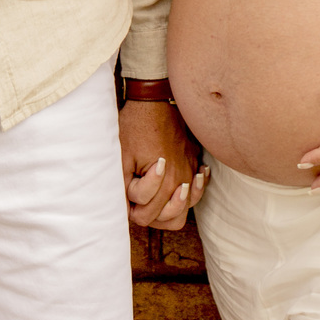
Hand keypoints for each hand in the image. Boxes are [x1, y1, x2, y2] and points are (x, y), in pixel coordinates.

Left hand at [119, 100, 205, 229]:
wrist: (155, 100)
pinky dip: (190, 194)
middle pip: (169, 219)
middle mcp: (181, 181)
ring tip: (158, 199)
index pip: (145, 217)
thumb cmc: (136, 127)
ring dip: (171, 209)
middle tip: (139, 199)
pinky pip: (197, 190)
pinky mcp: (194, 161)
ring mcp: (191, 172)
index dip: (130, 207)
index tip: (127, 191)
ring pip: (185, 210)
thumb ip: (124, 187)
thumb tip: (125, 208)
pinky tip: (180, 187)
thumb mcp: (122, 158)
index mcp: (163, 183)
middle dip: (150, 213)